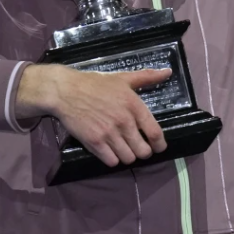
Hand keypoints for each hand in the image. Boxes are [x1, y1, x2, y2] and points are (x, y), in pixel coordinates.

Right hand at [17, 64, 169, 167]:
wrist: (65, 91)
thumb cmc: (95, 84)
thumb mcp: (123, 78)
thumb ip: (147, 77)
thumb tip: (168, 72)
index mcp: (134, 106)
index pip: (155, 133)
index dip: (160, 145)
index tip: (158, 147)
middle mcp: (124, 121)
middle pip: (143, 151)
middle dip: (143, 152)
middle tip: (138, 148)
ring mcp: (109, 133)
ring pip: (128, 158)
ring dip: (128, 156)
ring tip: (124, 150)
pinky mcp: (94, 142)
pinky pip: (111, 161)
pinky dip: (112, 159)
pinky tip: (110, 152)